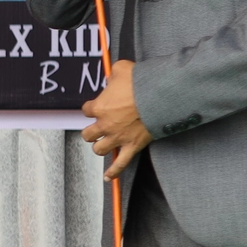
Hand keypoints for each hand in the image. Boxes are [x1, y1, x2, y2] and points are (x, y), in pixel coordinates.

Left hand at [83, 58, 149, 177]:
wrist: (160, 96)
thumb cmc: (141, 82)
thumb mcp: (122, 69)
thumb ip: (114, 73)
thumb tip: (113, 75)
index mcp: (100, 107)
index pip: (86, 110)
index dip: (91, 108)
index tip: (97, 106)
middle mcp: (105, 125)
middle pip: (88, 133)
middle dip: (92, 130)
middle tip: (98, 127)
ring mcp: (118, 137)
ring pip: (99, 149)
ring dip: (100, 146)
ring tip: (104, 143)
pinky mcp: (133, 146)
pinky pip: (120, 163)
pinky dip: (113, 172)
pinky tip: (108, 177)